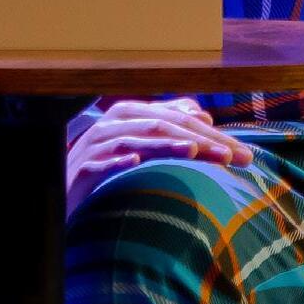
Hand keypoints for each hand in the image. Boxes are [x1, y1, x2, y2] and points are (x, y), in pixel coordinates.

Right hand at [66, 97, 253, 217]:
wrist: (59, 190)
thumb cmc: (103, 164)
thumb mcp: (137, 143)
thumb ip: (167, 125)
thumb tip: (201, 113)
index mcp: (133, 114)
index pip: (180, 121)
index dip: (212, 135)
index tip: (243, 155)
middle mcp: (116, 123)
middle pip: (164, 126)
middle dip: (201, 140)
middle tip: (234, 158)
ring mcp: (97, 145)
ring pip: (136, 138)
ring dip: (166, 145)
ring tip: (194, 152)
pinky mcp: (81, 168)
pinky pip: (100, 161)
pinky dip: (117, 158)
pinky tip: (134, 160)